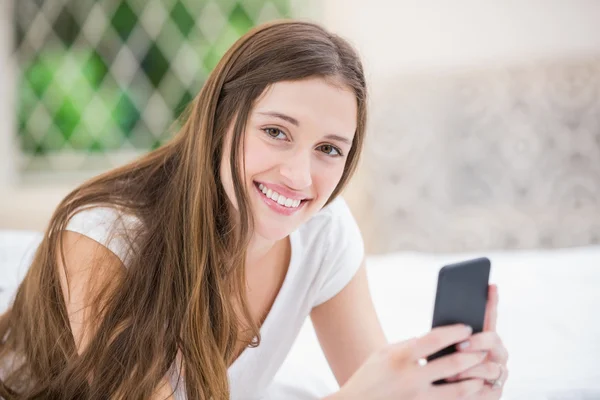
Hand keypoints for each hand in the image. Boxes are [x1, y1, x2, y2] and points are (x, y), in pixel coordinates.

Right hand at [333, 324, 487, 399]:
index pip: (435, 340)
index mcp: (399, 357)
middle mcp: (410, 378)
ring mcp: (418, 399)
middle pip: (453, 364)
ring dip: (476, 379)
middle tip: (484, 348)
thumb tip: (433, 339)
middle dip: (473, 355)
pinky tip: (474, 391)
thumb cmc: (369, 376)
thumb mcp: (383, 353)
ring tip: (484, 372)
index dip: (454, 332)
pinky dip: (467, 397)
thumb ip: (408, 345)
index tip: (467, 327)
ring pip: (459, 390)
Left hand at [448, 284, 508, 398]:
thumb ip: (447, 336)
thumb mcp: (441, 350)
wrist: (442, 393)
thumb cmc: (441, 368)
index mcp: (484, 337)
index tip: (490, 285)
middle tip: (460, 345)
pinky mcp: (495, 391)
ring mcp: (498, 371)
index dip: (492, 301)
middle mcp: (496, 352)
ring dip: (470, 369)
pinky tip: (457, 385)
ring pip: (491, 367)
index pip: (490, 316)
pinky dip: (472, 386)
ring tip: (450, 372)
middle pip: (494, 340)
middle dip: (477, 342)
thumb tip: (440, 319)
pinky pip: (489, 388)